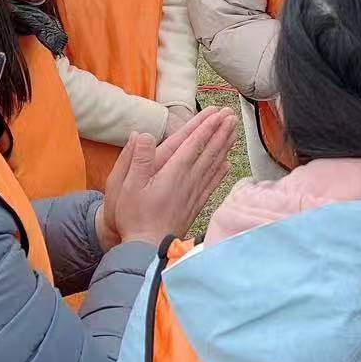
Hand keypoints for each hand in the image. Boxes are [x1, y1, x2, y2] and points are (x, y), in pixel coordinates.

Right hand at [98, 106, 237, 248]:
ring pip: (214, 165)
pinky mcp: (195, 205)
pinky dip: (221, 171)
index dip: (206, 127)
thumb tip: (145, 134)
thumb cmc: (134, 217)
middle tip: (232, 115)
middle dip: (220, 132)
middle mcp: (188, 181)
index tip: (217, 113)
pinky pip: (212, 183)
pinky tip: (228, 164)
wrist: (147, 248)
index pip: (193, 144)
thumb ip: (138, 159)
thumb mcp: (126, 186)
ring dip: (225, 146)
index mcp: (172, 173)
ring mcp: (194, 193)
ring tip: (234, 132)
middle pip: (208, 151)